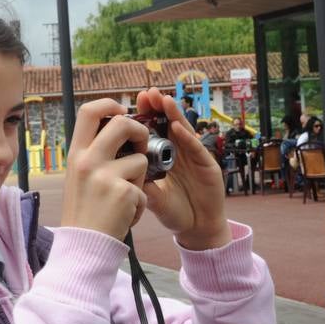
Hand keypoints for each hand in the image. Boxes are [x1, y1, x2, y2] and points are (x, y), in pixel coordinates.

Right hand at [60, 99, 150, 240]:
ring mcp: (106, 176)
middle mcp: (88, 160)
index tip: (122, 109)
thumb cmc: (84, 212)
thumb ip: (93, 154)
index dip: (109, 103)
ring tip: (124, 198)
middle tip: (141, 147)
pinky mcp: (124, 192)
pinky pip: (144, 189)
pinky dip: (139, 203)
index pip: (89, 111)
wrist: (83, 246)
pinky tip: (125, 215)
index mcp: (76, 154)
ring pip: (141, 160)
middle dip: (140, 131)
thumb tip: (118, 130)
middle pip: (122, 123)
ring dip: (140, 180)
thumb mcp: (78, 176)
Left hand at [135, 88, 231, 250]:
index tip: (132, 103)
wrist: (197, 229)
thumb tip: (116, 168)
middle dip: (158, 107)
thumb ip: (139, 182)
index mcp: (164, 156)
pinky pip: (197, 149)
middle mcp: (180, 152)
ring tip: (163, 100)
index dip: (145, 116)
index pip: (153, 130)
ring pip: (184, 131)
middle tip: (147, 93)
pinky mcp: (209, 166)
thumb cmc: (175, 211)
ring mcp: (195, 158)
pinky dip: (187, 137)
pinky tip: (178, 127)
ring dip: (174, 115)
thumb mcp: (151, 196)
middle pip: (168, 124)